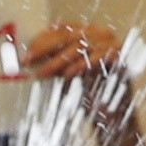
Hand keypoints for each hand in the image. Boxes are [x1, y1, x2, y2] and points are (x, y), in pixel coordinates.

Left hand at [20, 21, 145, 145]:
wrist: (112, 118)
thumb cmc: (85, 96)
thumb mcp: (64, 76)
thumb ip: (51, 63)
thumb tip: (24, 57)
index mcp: (87, 33)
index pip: (63, 28)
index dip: (43, 37)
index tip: (27, 50)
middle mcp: (101, 35)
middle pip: (69, 35)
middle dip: (45, 47)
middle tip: (28, 60)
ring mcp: (112, 44)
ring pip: (80, 47)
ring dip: (58, 60)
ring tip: (42, 74)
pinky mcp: (121, 57)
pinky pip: (98, 57)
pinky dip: (80, 66)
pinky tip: (66, 76)